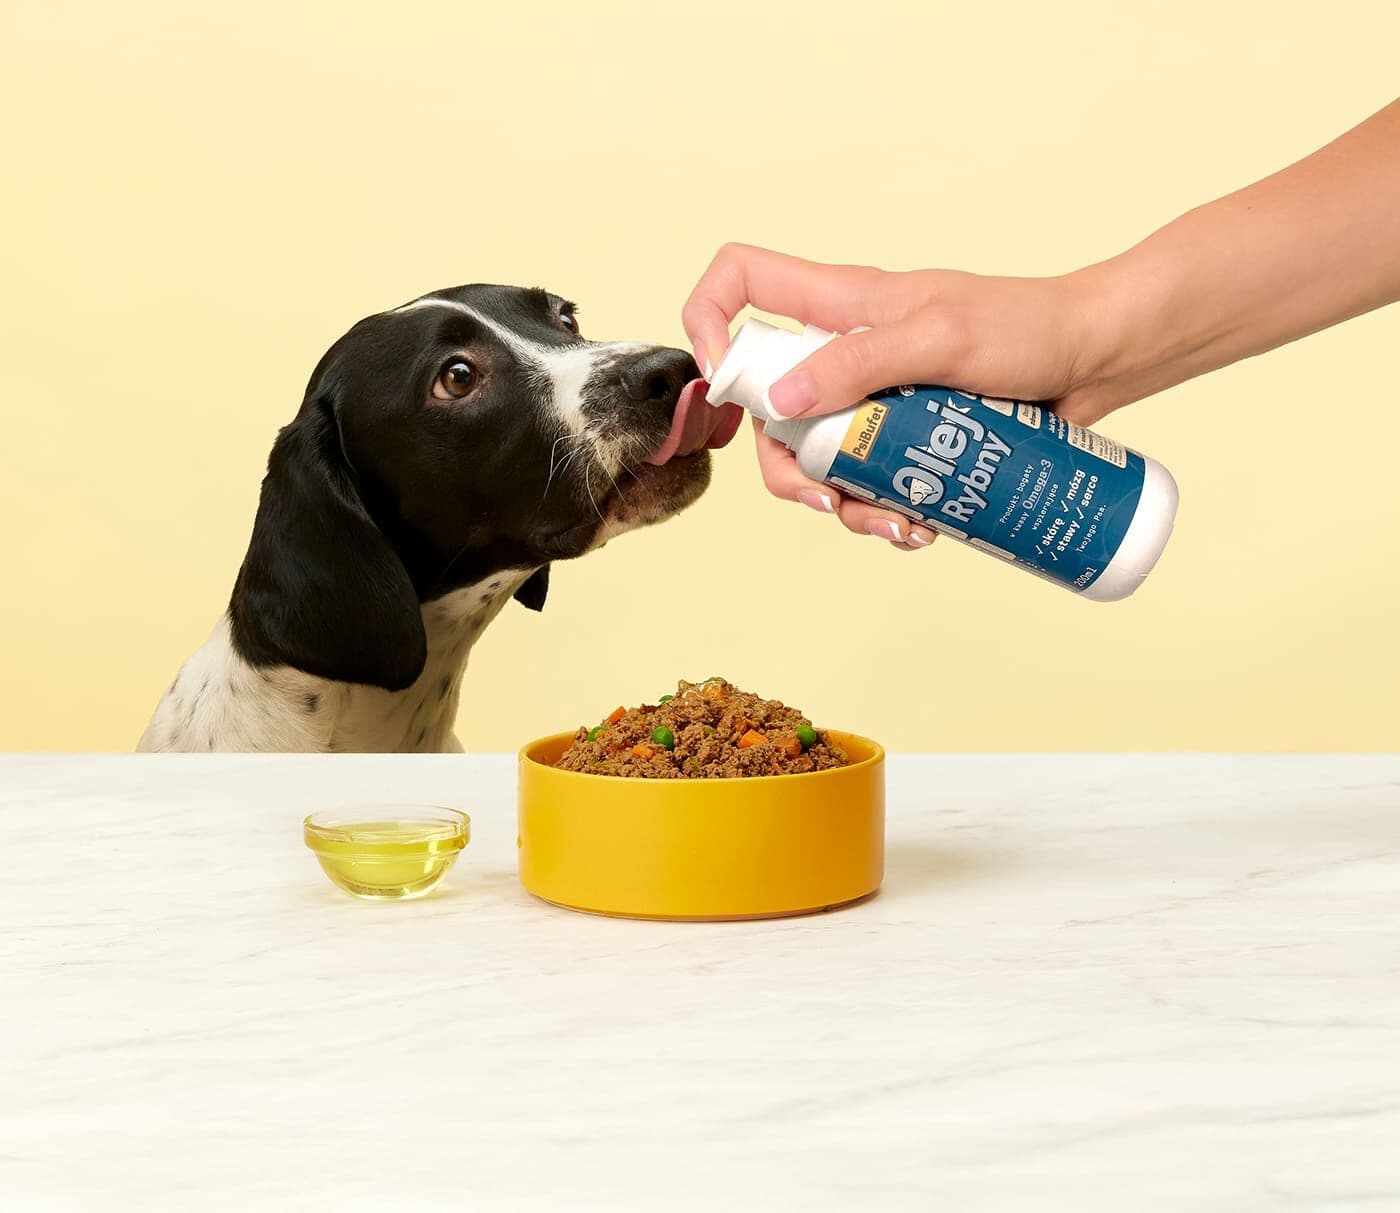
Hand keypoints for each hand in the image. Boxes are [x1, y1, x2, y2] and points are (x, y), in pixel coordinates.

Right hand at [682, 243, 1118, 549]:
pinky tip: (919, 527)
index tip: (725, 382)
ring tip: (897, 526)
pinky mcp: (905, 436)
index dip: (710, 322)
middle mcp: (844, 350)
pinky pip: (867, 481)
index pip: (741, 281)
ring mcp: (872, 396)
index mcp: (840, 303)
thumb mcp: (941, 338)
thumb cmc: (1028, 326)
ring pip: (816, 457)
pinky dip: (882, 512)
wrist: (1098, 357)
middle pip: (766, 405)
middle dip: (783, 464)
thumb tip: (780, 401)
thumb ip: (859, 361)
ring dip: (842, 504)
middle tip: (823, 496)